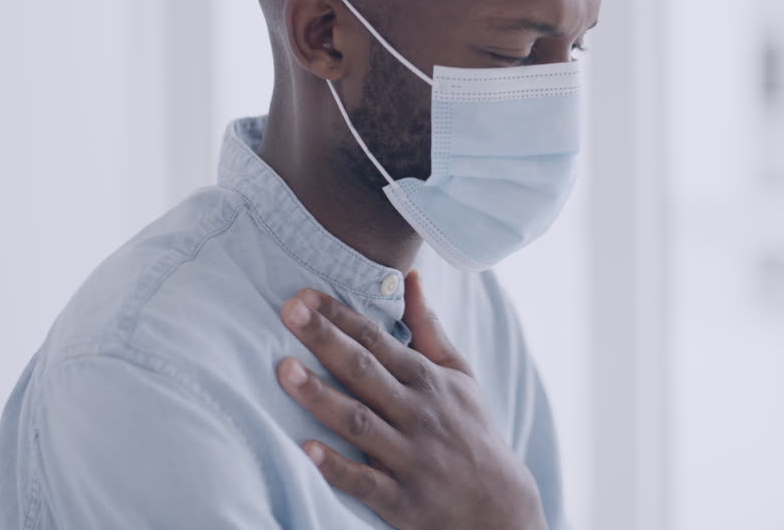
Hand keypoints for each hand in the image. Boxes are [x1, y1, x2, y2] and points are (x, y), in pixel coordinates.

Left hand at [276, 271, 547, 529]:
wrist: (500, 505)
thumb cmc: (471, 431)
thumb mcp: (459, 375)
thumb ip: (429, 328)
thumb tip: (412, 277)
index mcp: (427, 380)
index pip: (378, 340)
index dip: (342, 317)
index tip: (305, 296)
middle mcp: (417, 413)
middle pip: (365, 371)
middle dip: (326, 340)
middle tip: (288, 311)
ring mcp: (409, 457)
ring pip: (359, 422)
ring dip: (322, 396)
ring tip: (284, 370)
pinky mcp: (402, 499)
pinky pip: (365, 481)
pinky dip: (337, 467)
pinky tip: (306, 450)